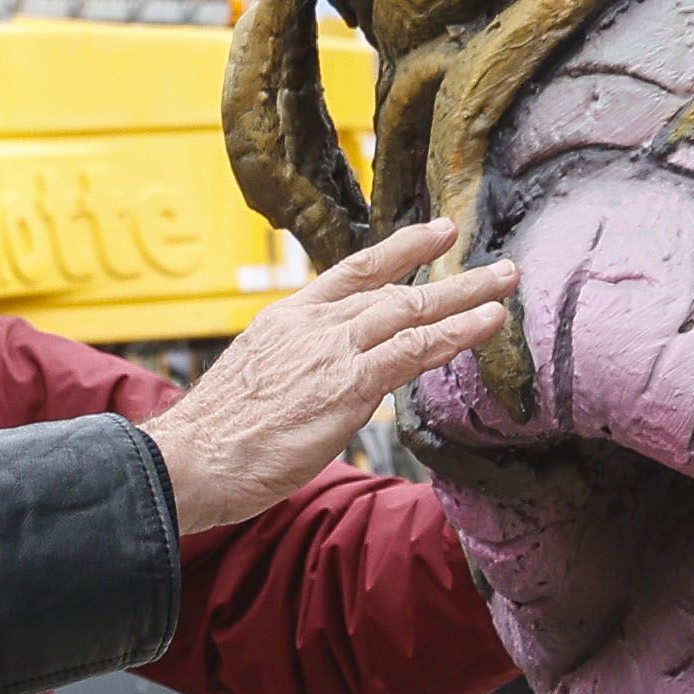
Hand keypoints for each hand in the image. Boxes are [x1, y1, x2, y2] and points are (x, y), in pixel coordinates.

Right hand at [148, 219, 518, 534]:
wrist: (188, 459)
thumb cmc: (215, 439)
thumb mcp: (255, 385)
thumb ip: (298, 374)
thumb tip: (330, 386)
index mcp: (285, 319)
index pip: (351, 272)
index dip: (399, 250)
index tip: (435, 233)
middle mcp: (312, 326)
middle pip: (392, 288)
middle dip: (448, 275)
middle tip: (494, 265)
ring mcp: (330, 352)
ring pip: (410, 311)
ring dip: (465, 296)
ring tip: (505, 285)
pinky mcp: (346, 385)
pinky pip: (412, 350)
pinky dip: (455, 334)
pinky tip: (486, 324)